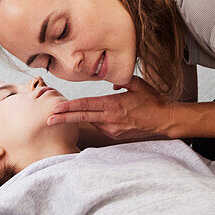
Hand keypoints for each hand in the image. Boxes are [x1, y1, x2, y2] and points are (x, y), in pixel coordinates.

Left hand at [46, 76, 171, 141]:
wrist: (165, 120)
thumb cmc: (152, 101)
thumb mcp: (137, 84)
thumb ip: (120, 80)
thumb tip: (109, 82)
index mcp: (113, 104)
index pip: (86, 105)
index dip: (69, 107)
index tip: (56, 109)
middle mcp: (111, 119)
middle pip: (82, 117)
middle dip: (63, 119)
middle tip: (48, 119)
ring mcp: (113, 129)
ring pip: (91, 121)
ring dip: (79, 118)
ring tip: (65, 115)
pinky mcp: (116, 135)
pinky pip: (101, 126)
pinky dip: (95, 120)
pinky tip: (97, 116)